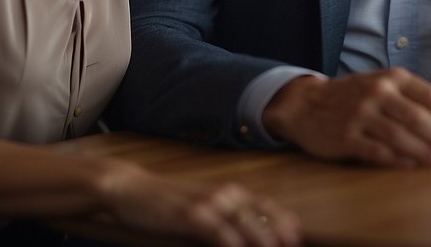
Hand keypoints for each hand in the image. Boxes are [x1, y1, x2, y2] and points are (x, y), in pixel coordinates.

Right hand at [102, 163, 300, 246]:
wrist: (132, 189)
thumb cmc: (169, 203)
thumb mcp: (203, 207)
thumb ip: (226, 218)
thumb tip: (250, 234)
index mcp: (230, 191)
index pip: (267, 205)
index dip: (286, 221)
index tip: (298, 237)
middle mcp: (225, 193)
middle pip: (263, 214)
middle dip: (281, 234)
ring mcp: (209, 203)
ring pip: (246, 223)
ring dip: (263, 240)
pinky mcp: (191, 215)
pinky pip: (220, 232)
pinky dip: (234, 244)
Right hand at [262, 69, 430, 167]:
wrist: (306, 104)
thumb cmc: (354, 96)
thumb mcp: (383, 84)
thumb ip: (412, 97)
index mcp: (392, 78)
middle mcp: (376, 92)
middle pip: (418, 117)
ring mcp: (359, 114)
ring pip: (399, 135)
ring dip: (424, 150)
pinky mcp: (344, 137)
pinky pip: (376, 151)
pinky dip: (397, 159)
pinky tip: (412, 166)